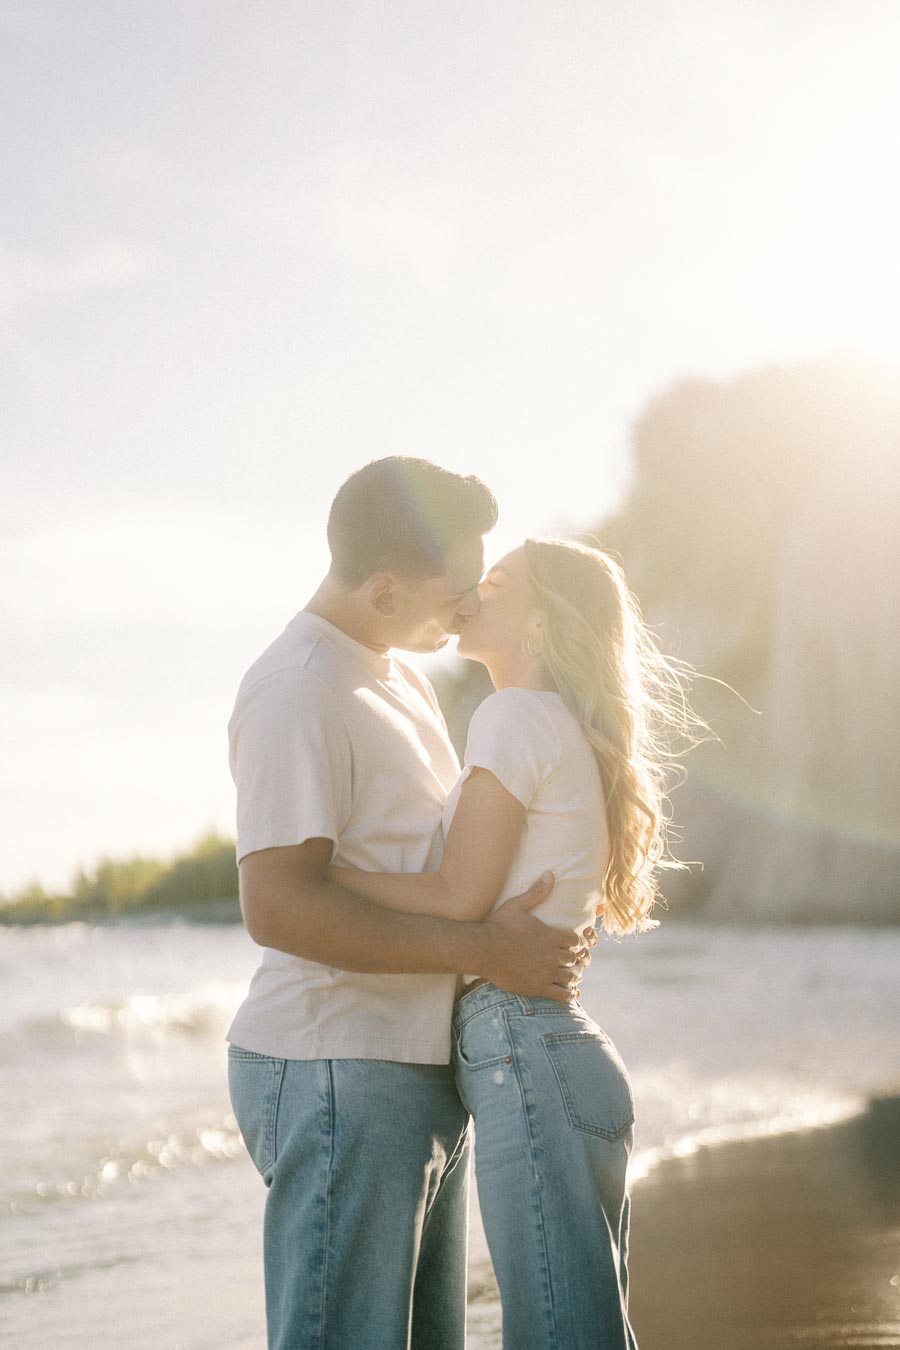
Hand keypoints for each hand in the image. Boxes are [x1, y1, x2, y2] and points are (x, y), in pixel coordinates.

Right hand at [479, 872, 587, 1004]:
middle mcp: (552, 954)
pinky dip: (569, 995)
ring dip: (572, 975)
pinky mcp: (538, 987)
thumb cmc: (498, 926)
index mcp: (551, 935)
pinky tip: (570, 994)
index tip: (570, 944)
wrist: (482, 950)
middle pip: (574, 958)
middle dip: (574, 959)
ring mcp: (546, 972)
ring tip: (569, 976)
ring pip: (571, 976)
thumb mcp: (518, 905)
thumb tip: (551, 874)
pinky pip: (562, 995)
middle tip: (571, 961)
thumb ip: (537, 892)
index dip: (575, 942)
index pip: (575, 940)